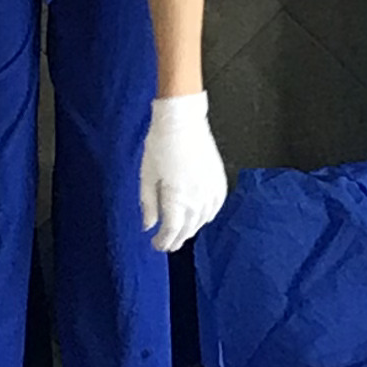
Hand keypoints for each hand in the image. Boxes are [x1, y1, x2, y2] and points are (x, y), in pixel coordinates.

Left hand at [138, 92, 226, 254]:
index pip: (171, 230)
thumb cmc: (161, 144)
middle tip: (167, 244)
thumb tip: (148, 226)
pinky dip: (207, 216)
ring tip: (181, 233)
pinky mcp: (219, 180)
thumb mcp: (147, 176)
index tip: (156, 245)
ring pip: (202, 220)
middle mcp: (197, 198)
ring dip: (191, 229)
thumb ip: (148, 204)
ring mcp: (211, 190)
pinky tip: (200, 217)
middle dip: (176, 239)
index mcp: (177, 198)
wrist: (182, 121)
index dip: (163, 241)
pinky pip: (215, 207)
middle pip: (188, 229)